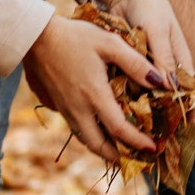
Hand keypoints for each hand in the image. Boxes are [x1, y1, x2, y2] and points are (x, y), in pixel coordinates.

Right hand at [22, 15, 163, 164]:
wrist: (35, 36)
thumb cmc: (75, 36)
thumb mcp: (110, 43)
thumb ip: (135, 63)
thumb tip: (159, 81)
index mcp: (94, 95)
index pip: (119, 130)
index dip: (138, 142)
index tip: (153, 148)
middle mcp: (77, 108)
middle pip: (98, 145)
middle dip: (118, 157)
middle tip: (135, 158)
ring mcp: (64, 108)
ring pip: (84, 138)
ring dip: (103, 148)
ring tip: (119, 149)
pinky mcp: (56, 104)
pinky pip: (75, 127)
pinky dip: (90, 134)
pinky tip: (99, 126)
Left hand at [96, 0, 194, 132]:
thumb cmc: (149, 7)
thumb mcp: (157, 31)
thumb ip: (163, 57)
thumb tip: (170, 88)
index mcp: (182, 62)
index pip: (192, 98)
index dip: (191, 121)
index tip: (188, 143)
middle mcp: (168, 70)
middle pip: (172, 106)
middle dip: (168, 129)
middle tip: (160, 151)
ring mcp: (150, 70)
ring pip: (152, 102)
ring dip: (148, 121)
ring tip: (140, 144)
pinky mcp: (132, 68)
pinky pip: (133, 91)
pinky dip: (130, 106)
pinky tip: (121, 122)